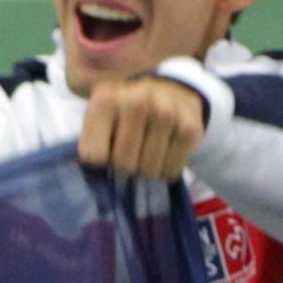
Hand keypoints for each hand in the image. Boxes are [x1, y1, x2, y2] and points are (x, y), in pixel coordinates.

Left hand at [79, 74, 212, 183]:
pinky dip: (166, 171)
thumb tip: (101, 189)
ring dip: (146, 172)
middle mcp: (137, 99)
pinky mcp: (190, 127)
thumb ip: (92, 148)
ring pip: (148, 170)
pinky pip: (172, 170)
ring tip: (145, 154)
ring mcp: (167, 111)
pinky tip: (163, 155)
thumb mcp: (99, 122)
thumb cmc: (125, 117)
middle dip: (124, 169)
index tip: (105, 152)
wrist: (167, 92)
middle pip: (123, 164)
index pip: (93, 156)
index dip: (99, 164)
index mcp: (105, 98)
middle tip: (128, 155)